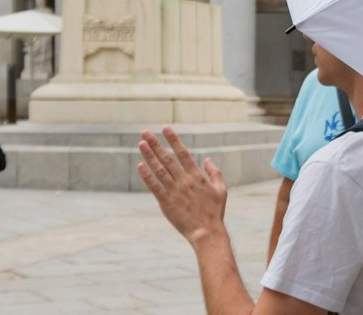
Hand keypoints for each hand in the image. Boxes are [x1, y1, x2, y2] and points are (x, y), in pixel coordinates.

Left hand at [137, 127, 226, 244]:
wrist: (207, 233)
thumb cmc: (215, 213)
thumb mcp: (221, 190)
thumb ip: (215, 173)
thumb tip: (207, 159)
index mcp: (196, 176)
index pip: (182, 153)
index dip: (173, 140)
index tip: (165, 128)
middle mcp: (184, 181)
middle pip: (167, 158)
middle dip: (155, 144)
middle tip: (145, 132)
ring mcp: (174, 192)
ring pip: (159, 170)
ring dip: (149, 156)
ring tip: (141, 144)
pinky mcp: (166, 203)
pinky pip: (155, 187)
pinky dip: (147, 176)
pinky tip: (140, 166)